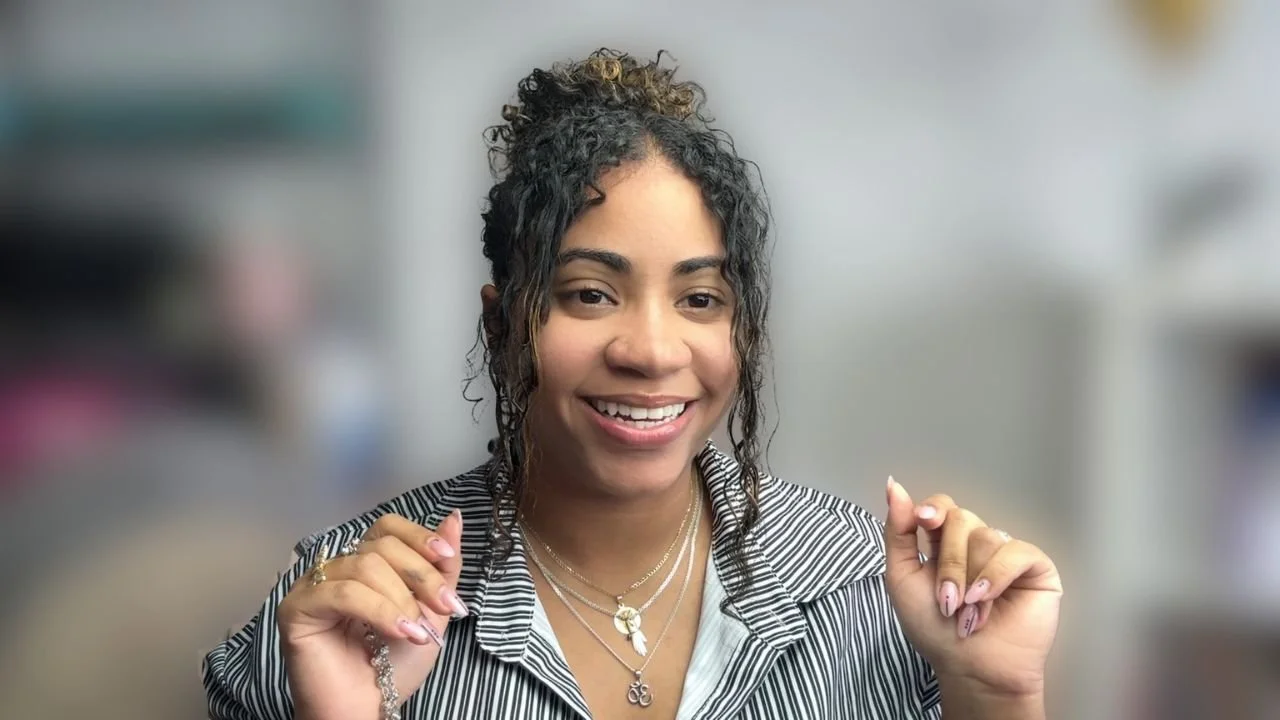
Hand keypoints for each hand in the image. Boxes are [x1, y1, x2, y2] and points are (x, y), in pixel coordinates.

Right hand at [277, 511, 466, 719]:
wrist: (369, 709)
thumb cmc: (395, 665)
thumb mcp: (431, 611)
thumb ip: (441, 568)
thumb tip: (454, 518)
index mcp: (364, 563)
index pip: (387, 528)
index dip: (419, 537)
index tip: (447, 558)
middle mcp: (335, 569)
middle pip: (380, 546)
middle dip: (420, 575)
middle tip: (443, 608)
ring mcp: (312, 586)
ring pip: (364, 567)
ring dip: (401, 599)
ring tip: (417, 631)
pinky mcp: (297, 608)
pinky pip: (342, 593)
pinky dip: (378, 610)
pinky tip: (399, 631)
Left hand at [882, 478, 1062, 701]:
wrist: (969, 668)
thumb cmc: (933, 630)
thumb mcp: (902, 578)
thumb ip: (898, 532)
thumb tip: (893, 485)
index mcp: (945, 543)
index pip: (941, 507)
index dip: (932, 510)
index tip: (923, 520)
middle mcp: (976, 544)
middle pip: (961, 519)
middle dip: (949, 562)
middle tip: (946, 600)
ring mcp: (1005, 554)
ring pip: (986, 537)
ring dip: (970, 578)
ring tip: (967, 611)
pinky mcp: (1035, 567)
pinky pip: (1015, 551)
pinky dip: (996, 576)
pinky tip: (986, 600)